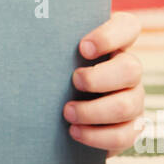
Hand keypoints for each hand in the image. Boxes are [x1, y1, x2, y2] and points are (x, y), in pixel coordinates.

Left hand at [65, 12, 143, 154]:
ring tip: (67, 112)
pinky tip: (74, 131)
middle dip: (99, 78)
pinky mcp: (131, 127)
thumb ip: (53, 41)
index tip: (83, 48)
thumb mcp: (56, 52)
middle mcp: (130, 69)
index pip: (128, 27)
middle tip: (74, 81)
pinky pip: (124, 136)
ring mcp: (134, 98)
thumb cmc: (56, 70)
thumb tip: (29, 38)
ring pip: (127, 105)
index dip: (109, 36)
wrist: (59, 108)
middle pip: (131, 69)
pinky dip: (97, 136)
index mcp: (115, 42)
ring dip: (93, 111)